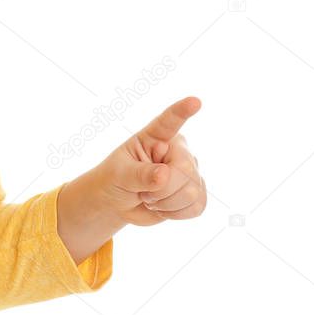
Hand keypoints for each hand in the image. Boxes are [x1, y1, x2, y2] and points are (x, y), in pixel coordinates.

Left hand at [92, 96, 206, 226]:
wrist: (119, 202)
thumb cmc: (115, 179)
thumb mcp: (119, 174)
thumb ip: (139, 174)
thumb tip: (164, 175)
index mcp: (155, 137)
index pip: (169, 122)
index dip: (182, 112)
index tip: (195, 101)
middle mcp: (177, 150)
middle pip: (184, 170)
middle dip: (161, 189)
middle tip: (142, 190)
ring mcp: (190, 171)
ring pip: (192, 192)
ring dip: (167, 203)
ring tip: (151, 197)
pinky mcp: (196, 192)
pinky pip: (198, 206)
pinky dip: (177, 213)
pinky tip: (164, 207)